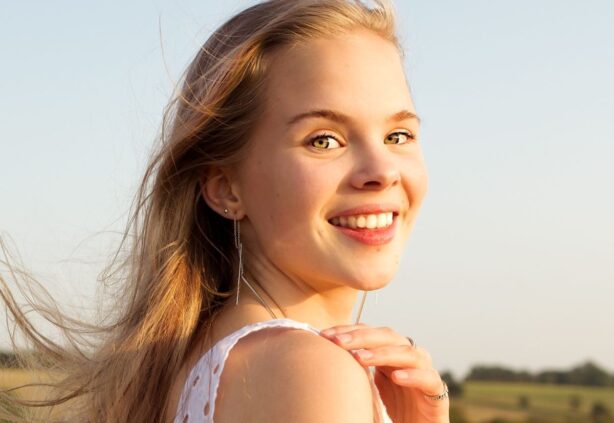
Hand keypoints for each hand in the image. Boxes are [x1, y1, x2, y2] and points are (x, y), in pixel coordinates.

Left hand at [320, 324, 448, 422]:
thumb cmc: (387, 413)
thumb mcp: (365, 390)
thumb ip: (353, 373)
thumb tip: (320, 357)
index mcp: (387, 354)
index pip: (368, 332)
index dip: (348, 330)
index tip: (324, 335)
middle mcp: (406, 358)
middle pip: (387, 336)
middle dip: (361, 337)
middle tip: (337, 341)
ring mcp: (424, 372)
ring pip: (408, 352)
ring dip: (383, 353)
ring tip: (360, 358)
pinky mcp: (436, 393)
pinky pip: (429, 378)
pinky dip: (413, 375)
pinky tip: (397, 377)